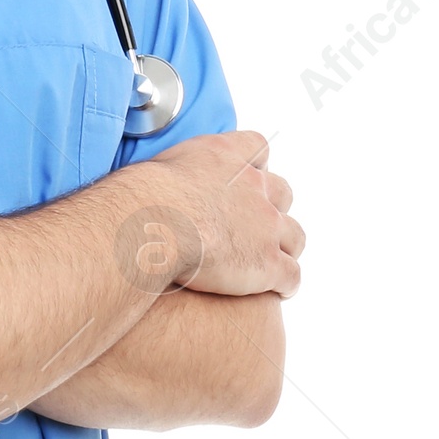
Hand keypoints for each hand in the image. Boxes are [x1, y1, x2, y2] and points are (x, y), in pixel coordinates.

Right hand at [142, 130, 303, 297]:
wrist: (156, 224)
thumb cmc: (145, 198)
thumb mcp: (159, 168)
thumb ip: (174, 173)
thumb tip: (158, 187)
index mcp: (227, 158)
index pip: (257, 147)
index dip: (254, 165)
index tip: (245, 177)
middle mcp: (254, 188)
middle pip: (282, 193)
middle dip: (272, 208)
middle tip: (253, 225)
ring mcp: (266, 226)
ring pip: (294, 236)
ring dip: (284, 247)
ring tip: (269, 261)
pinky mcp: (268, 264)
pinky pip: (291, 276)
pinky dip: (286, 284)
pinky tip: (275, 291)